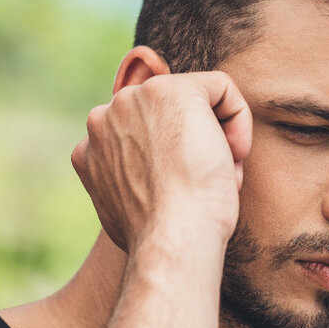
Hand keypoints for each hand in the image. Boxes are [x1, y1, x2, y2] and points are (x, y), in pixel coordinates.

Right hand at [70, 71, 251, 252]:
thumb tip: (140, 183)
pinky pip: (220, 88)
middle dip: (192, 146)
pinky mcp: (172, 90)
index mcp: (90, 149)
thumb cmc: (160, 238)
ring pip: (195, 102)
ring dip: (215, 137)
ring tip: (217, 174)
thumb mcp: (125, 211)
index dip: (171, 163)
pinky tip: (232, 155)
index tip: (181, 193)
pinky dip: (238, 120)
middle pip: (167, 116)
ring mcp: (134, 99)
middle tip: (204, 184)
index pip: (143, 136)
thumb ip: (125, 181)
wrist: (172, 239)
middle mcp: (105, 118)